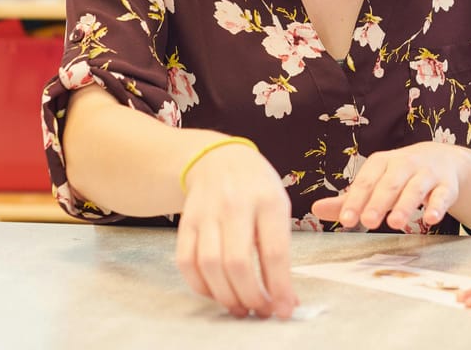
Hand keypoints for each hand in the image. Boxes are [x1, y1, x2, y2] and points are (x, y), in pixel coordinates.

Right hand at [175, 141, 297, 318]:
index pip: (274, 251)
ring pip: (210, 265)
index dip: (279, 286)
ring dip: (225, 296)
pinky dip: (200, 286)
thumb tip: (285, 295)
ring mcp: (206, 213)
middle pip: (237, 262)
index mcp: (268, 200)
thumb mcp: (278, 205)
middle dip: (250, 296)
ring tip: (241, 307)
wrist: (219, 159)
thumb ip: (280, 247)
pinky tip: (216, 293)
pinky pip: (186, 262)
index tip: (285, 309)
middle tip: (260, 311)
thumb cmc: (257, 187)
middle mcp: (235, 205)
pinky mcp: (185, 223)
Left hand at [310, 141, 464, 230]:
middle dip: (379, 202)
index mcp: (382, 162)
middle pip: (390, 183)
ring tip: (396, 223)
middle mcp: (405, 163)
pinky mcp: (447, 184)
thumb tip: (315, 209)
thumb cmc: (400, 176)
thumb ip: (349, 199)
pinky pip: (442, 195)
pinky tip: (431, 220)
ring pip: (416, 188)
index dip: (356, 200)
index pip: (366, 181)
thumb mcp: (375, 183)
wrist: (444, 160)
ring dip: (406, 205)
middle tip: (368, 222)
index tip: (347, 220)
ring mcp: (428, 173)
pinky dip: (437, 206)